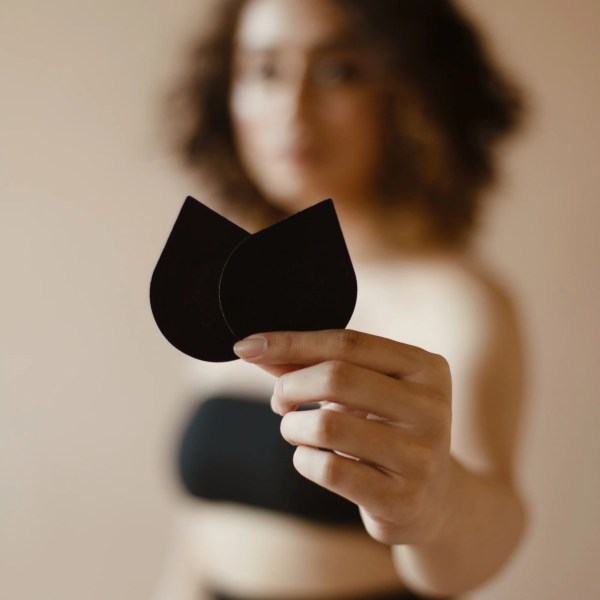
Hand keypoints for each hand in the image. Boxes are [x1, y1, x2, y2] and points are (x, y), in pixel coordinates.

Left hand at [233, 329, 453, 545]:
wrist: (431, 500)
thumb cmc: (384, 431)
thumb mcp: (362, 391)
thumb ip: (312, 365)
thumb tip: (253, 347)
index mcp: (426, 367)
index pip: (348, 342)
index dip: (291, 341)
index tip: (247, 346)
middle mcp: (431, 407)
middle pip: (337, 377)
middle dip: (290, 387)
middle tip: (280, 401)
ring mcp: (421, 455)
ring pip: (327, 426)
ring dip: (292, 427)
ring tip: (295, 431)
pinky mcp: (402, 498)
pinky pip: (329, 470)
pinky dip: (303, 461)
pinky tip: (310, 459)